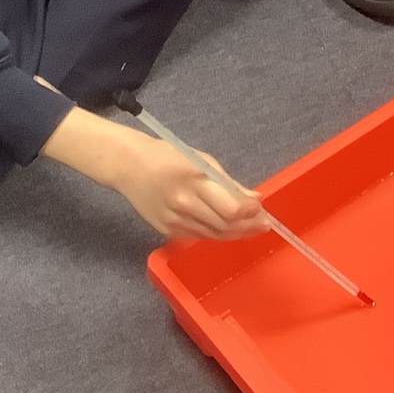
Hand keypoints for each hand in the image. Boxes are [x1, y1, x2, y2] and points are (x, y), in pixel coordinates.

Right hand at [41, 108, 265, 241]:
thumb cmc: (167, 156)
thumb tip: (255, 198)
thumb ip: (228, 182)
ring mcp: (174, 221)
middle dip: (249, 226)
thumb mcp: (201, 160)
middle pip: (225, 225)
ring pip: (214, 235)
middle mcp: (184, 205)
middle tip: (264, 224)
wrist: (128, 166)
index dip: (250, 213)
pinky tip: (228, 229)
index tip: (262, 209)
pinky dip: (217, 234)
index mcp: (193, 181)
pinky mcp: (167, 230)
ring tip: (251, 228)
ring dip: (236, 233)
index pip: (231, 208)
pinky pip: (199, 236)